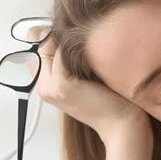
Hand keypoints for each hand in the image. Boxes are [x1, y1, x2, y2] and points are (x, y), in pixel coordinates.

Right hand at [30, 34, 151, 149]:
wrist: (122, 125)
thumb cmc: (112, 102)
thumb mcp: (87, 80)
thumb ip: (74, 63)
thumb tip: (74, 37)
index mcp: (47, 86)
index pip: (38, 50)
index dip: (53, 38)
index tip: (73, 34)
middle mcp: (43, 86)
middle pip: (39, 44)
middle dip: (56, 34)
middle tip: (82, 36)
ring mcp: (50, 86)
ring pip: (47, 45)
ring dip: (65, 37)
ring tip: (89, 42)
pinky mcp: (62, 84)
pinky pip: (60, 51)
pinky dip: (74, 45)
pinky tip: (94, 48)